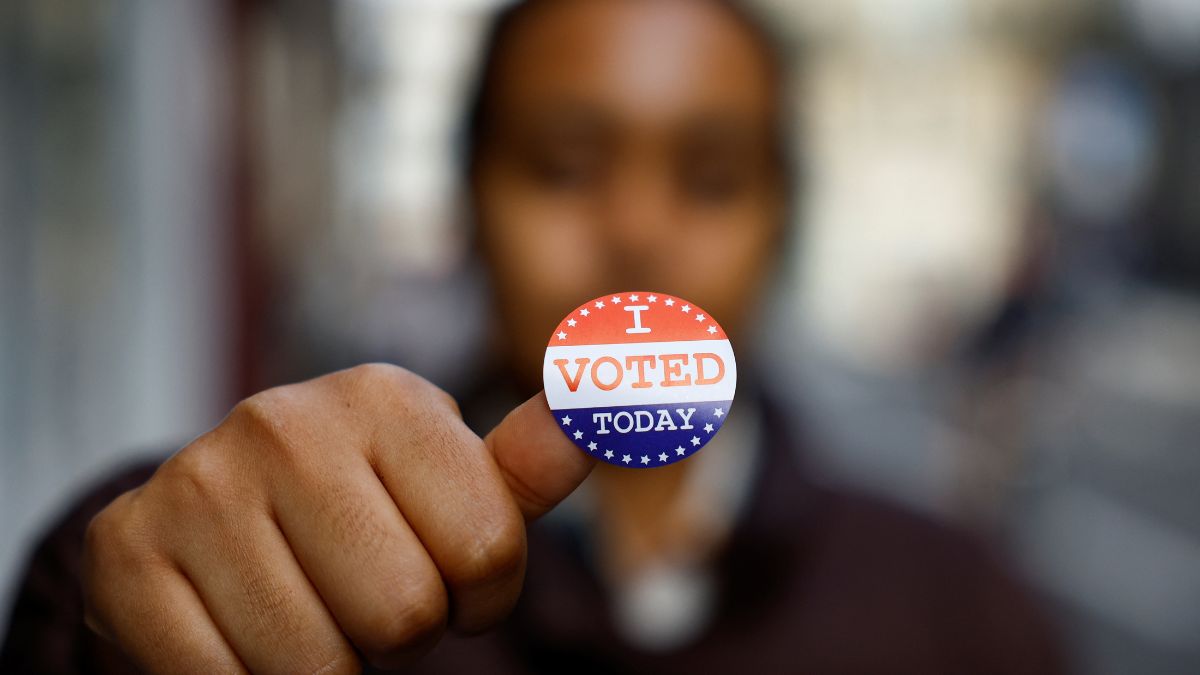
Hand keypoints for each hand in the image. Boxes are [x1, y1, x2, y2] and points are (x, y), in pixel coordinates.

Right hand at [82, 364, 592, 672]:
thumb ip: (526, 465)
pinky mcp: (130, 554)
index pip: (488, 552)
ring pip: (318, 665)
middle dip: (403, 632)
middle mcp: (285, 423)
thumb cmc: (362, 506)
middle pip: (405, 614)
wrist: (213, 518)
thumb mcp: (450, 480)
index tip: (450, 579)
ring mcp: (200, 485)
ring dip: (331, 665)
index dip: (482, 597)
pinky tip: (246, 631)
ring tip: (310, 609)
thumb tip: (599, 412)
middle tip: (366, 595)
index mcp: (384, 398)